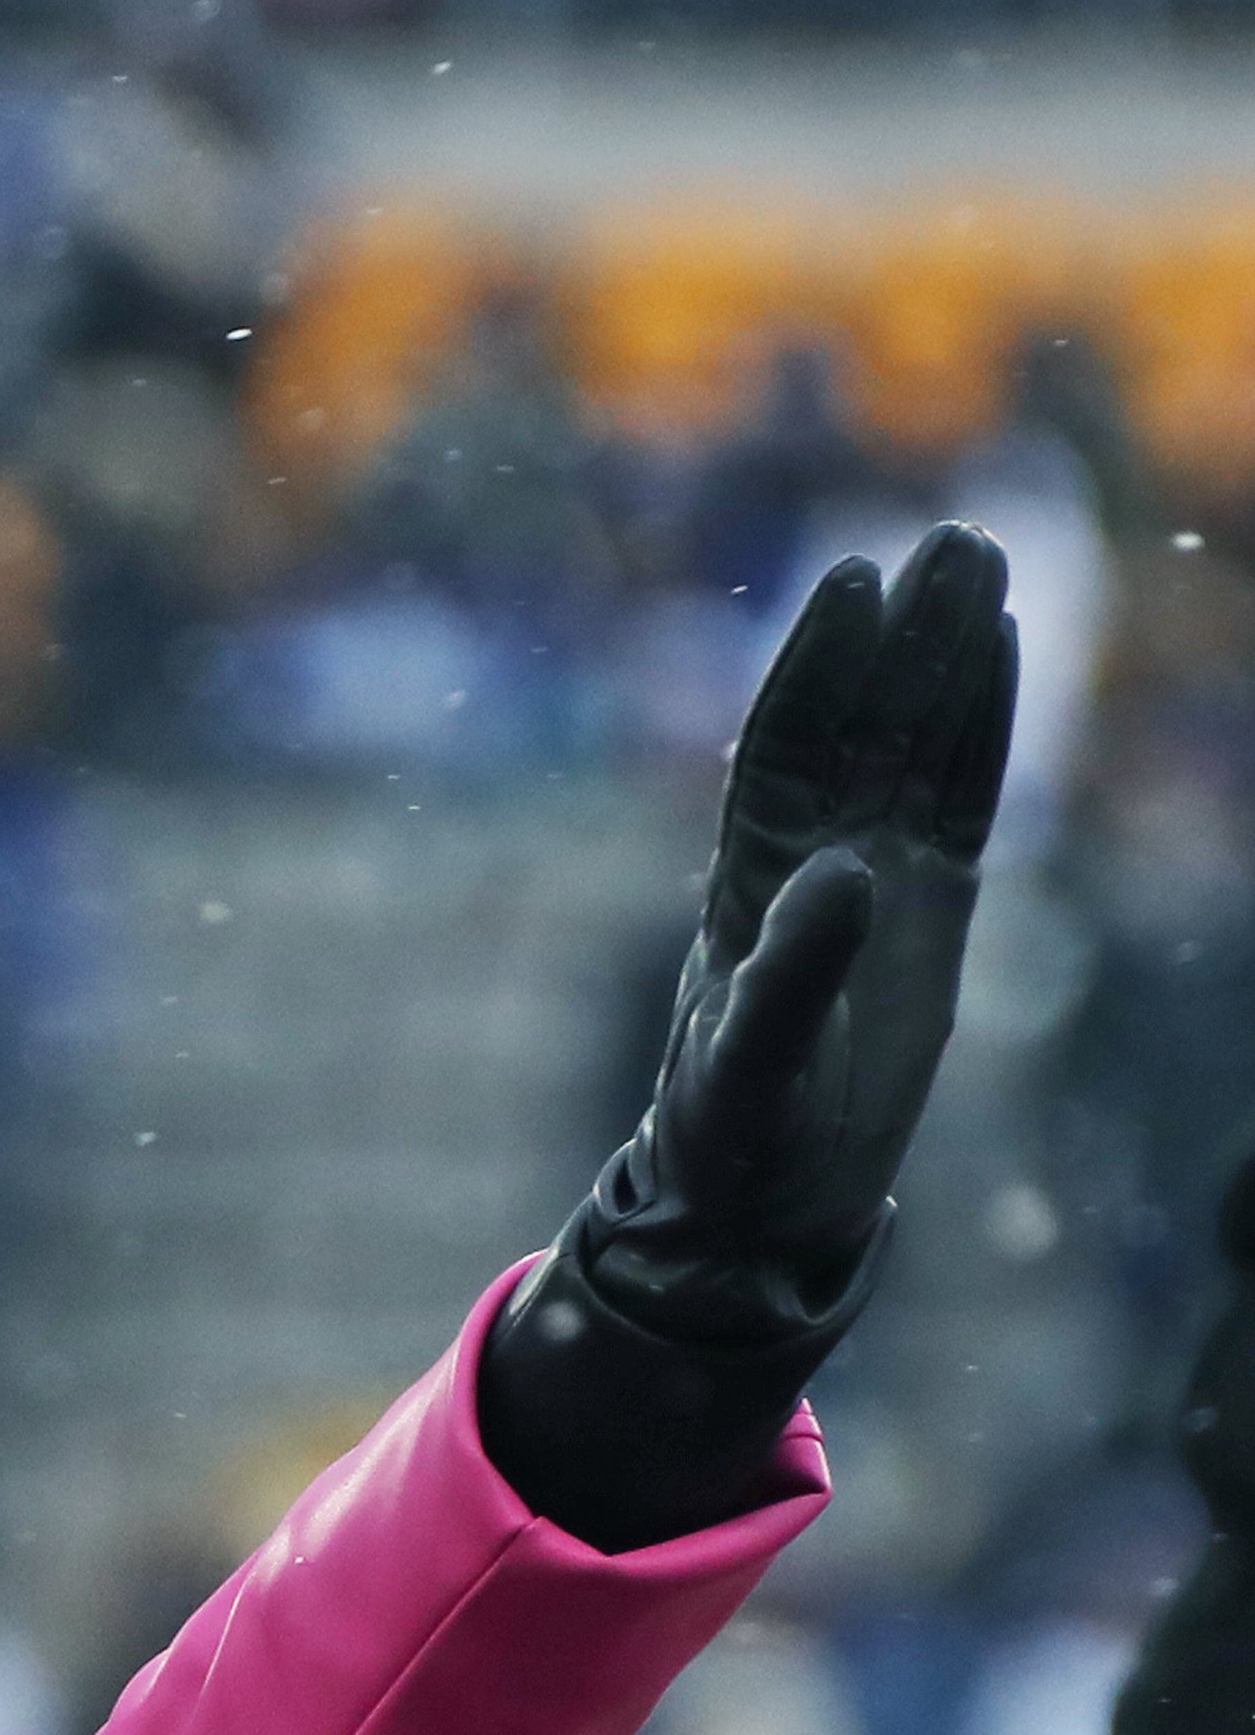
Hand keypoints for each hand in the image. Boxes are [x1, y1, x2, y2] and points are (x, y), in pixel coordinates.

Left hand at [484, 525, 1017, 1541]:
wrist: (762, 1196)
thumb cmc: (732, 1132)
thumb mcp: (750, 1060)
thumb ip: (792, 970)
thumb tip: (848, 873)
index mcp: (746, 881)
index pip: (782, 750)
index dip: (813, 670)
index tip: (848, 586)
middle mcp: (811, 859)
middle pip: (859, 725)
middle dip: (897, 637)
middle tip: (946, 538)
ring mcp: (877, 873)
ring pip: (916, 745)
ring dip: (947, 658)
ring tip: (983, 561)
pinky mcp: (934, 904)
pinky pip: (964, 795)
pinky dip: (983, 726)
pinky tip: (1003, 648)